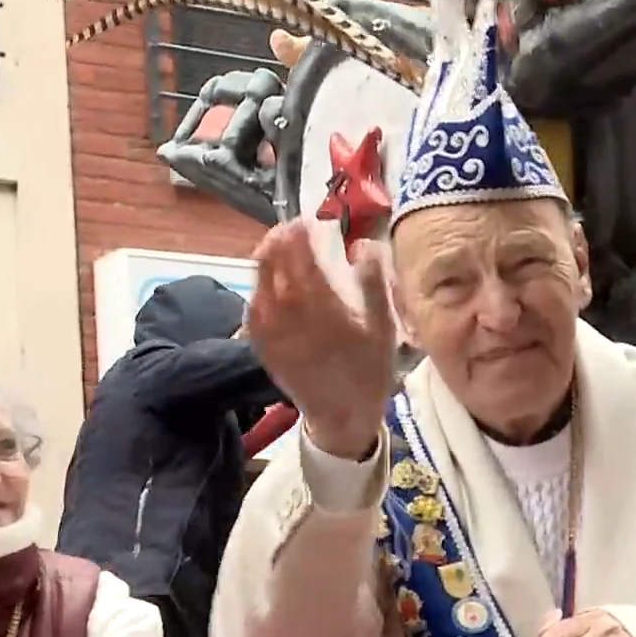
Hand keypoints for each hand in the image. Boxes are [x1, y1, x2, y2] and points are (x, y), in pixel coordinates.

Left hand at [247, 220, 397, 459]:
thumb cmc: (367, 371)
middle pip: (273, 262)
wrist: (341, 416)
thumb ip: (374, 281)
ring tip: (279, 248)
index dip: (300, 232)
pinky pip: (252, 307)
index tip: (307, 220)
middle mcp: (289, 313)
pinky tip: (268, 283)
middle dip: (280, 239)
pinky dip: (259, 287)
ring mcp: (270, 330)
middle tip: (291, 229)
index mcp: (321, 305)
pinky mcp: (260, 344)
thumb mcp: (383, 326)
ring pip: (258, 281)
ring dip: (267, 259)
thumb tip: (364, 244)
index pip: (300, 254)